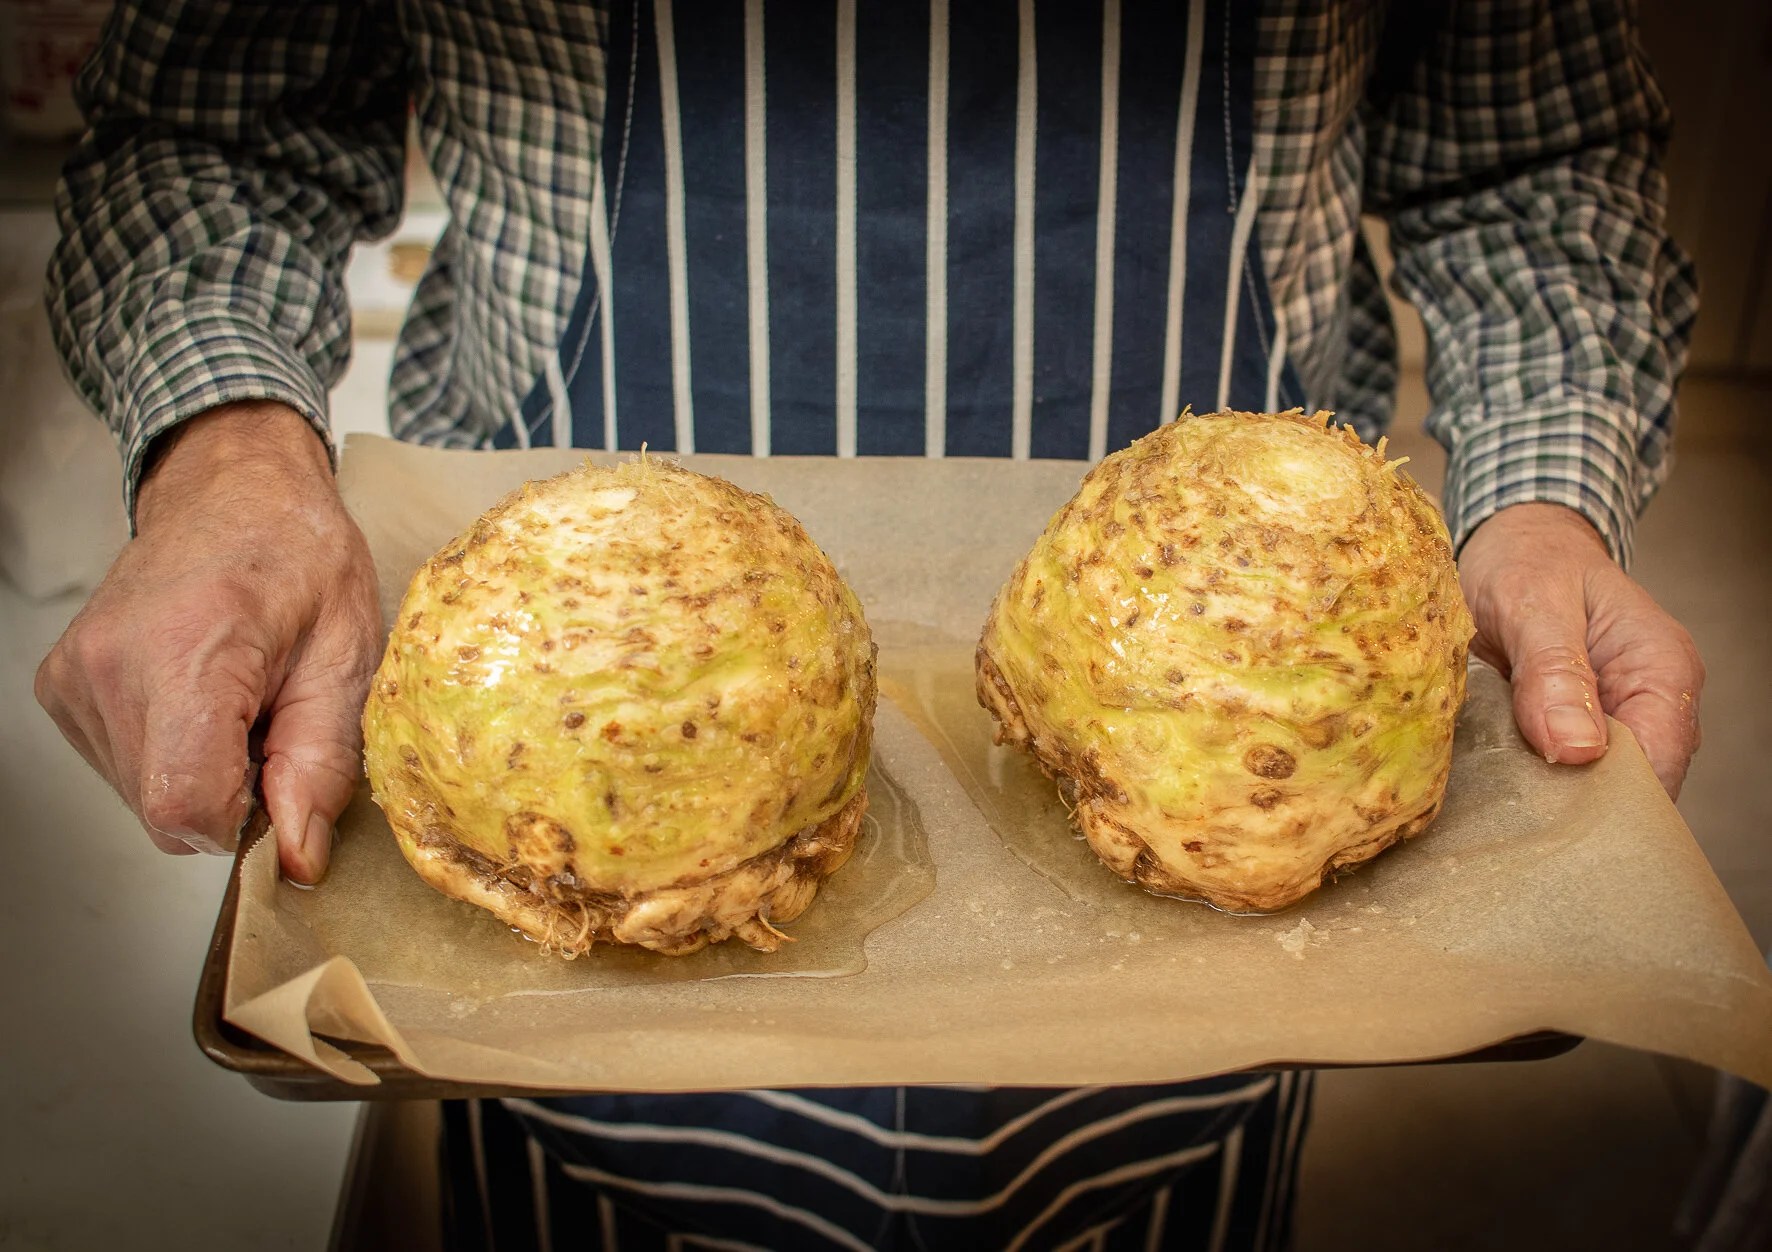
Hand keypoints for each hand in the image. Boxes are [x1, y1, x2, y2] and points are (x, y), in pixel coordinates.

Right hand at [34, 401, 381, 882]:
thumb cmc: (300, 555)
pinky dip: (173, 752)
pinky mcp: (62, 688)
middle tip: (272, 723)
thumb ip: (321, 763)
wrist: (235, 488)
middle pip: (164, 810)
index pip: (183, 803)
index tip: (282, 779)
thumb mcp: (347, 656)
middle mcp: (112, 665)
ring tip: (241, 701)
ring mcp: (75, 677)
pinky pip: (123, 768)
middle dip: (232, 795)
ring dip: (204, 773)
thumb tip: (297, 857)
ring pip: (143, 798)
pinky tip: (204, 698)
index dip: (243, 821)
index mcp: (190, 649)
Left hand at [1458, 503, 1702, 799]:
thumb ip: (1553, 670)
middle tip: (1508, 805)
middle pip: (1628, 787)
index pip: (1658, 764)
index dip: (1606, 797)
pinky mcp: (1574, 728)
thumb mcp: (1533, 601)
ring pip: (1591, 786)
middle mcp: (1648, 703)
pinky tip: (1496, 777)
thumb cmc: (1529, 558)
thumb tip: (1576, 749)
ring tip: (1497, 790)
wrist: (1512, 541)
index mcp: (1661, 670)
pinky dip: (1530, 777)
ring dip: (1546, 794)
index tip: (1545, 806)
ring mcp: (1613, 719)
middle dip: (1572, 804)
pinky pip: (1560, 771)